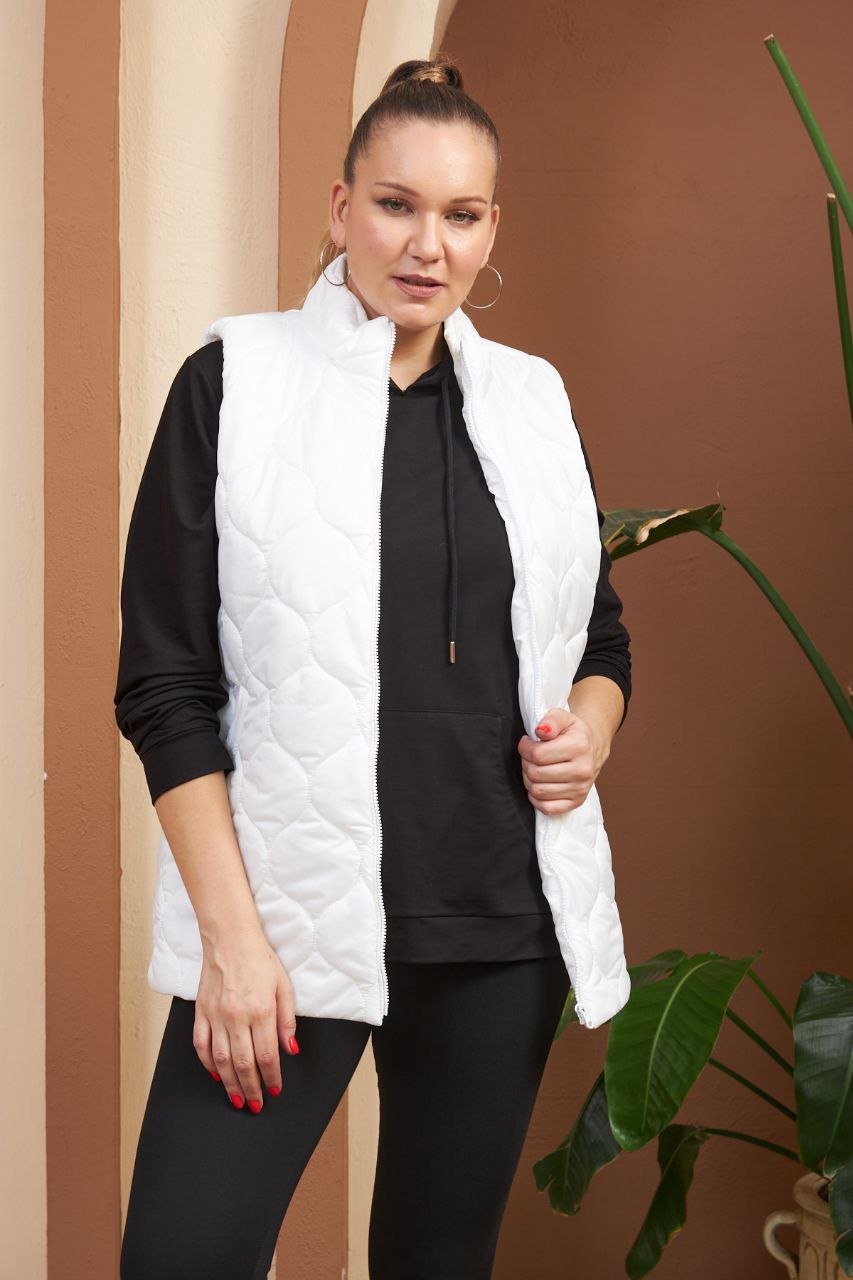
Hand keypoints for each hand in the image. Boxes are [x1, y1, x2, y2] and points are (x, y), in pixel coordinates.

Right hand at [192, 925, 299, 1112]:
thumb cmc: (260, 960)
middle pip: (244, 1064)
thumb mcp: (283, 987)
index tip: (274, 1090)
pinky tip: (215, 1074)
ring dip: (230, 1084)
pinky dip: (208, 1063)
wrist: (230, 939)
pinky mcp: (201, 1012)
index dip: (272, 1078)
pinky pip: (201, 1045)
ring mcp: (216, 1016)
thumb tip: (291, 1050)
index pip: (267, 1055)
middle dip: (251, 1089)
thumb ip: (287, 1021)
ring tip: (237, 1099)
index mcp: (261, 1010)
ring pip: (221, 1060)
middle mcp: (237, 1017)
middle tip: (255, 1105)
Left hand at [517, 706, 608, 814]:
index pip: (537, 754)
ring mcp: (580, 788)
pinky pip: (547, 808)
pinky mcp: (576, 802)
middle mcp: (582, 770)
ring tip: (535, 768)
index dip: (524, 748)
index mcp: (579, 746)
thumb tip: (540, 731)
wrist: (592, 748)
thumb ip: (550, 720)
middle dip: (526, 763)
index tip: (527, 743)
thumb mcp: (563, 717)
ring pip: (538, 791)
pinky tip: (540, 784)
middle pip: (535, 774)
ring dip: (529, 780)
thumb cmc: (573, 733)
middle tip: (530, 756)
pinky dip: (537, 798)